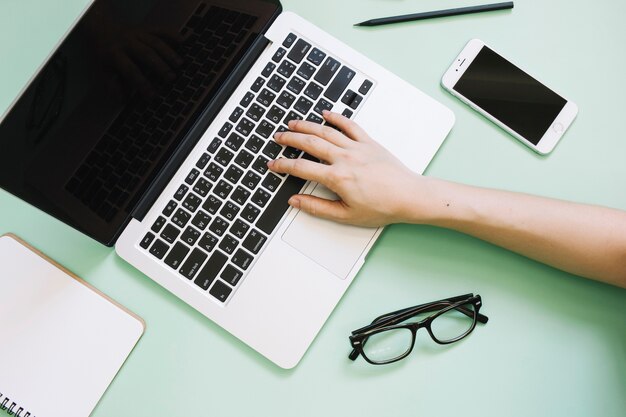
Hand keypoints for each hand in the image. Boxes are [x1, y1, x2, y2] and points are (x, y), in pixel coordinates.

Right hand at [268, 111, 438, 226]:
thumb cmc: (382, 207)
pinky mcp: (369, 142)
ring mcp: (357, 148)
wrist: (409, 197)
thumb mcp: (345, 215)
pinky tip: (326, 114)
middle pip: (310, 143)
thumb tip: (296, 201)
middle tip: (278, 138)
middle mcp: (345, 158)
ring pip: (326, 131)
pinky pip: (349, 125)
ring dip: (307, 126)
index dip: (283, 165)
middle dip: (290, 139)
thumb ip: (317, 207)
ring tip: (293, 124)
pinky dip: (336, 118)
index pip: (301, 168)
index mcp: (337, 178)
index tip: (274, 164)